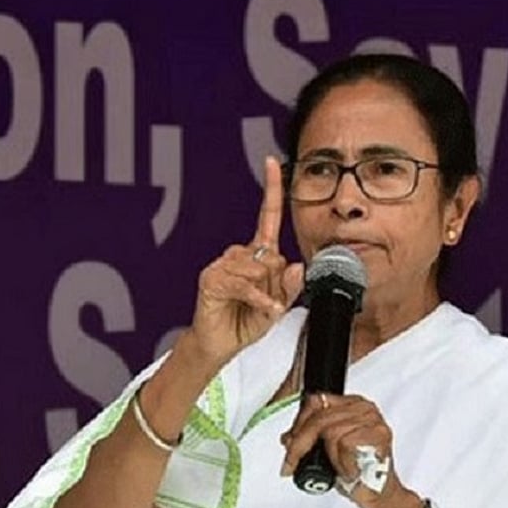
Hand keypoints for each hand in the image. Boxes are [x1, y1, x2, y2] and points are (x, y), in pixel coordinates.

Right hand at [186, 157, 304, 363]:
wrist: (221, 344)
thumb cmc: (247, 321)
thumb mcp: (278, 306)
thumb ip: (289, 288)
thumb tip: (296, 266)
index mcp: (257, 254)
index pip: (267, 216)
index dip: (272, 189)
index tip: (274, 162)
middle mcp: (239, 254)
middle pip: (271, 254)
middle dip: (276, 282)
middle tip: (267, 301)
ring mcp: (223, 264)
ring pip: (258, 267)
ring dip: (266, 292)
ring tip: (259, 307)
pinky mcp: (211, 278)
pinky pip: (245, 283)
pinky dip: (259, 299)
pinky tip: (265, 309)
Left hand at [280, 394, 418, 507]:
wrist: (379, 494)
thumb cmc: (358, 473)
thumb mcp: (327, 452)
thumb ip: (309, 439)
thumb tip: (287, 438)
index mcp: (351, 404)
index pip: (316, 401)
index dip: (298, 423)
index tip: (289, 443)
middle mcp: (364, 407)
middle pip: (319, 418)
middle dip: (300, 444)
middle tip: (291, 464)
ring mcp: (373, 419)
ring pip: (330, 431)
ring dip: (328, 456)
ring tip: (337, 469)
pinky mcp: (377, 434)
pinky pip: (344, 443)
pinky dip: (342, 462)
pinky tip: (350, 470)